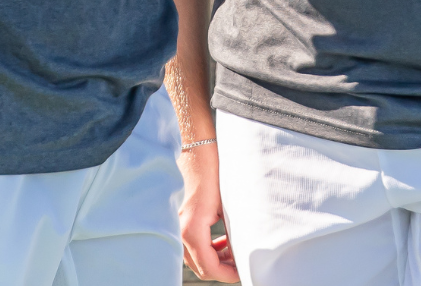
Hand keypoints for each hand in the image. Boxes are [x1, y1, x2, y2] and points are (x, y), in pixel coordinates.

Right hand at [178, 143, 238, 281]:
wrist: (195, 148)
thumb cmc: (213, 172)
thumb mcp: (228, 206)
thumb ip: (232, 234)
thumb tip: (241, 253)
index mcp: (192, 230)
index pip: (209, 267)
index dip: (229, 275)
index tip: (244, 272)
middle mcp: (179, 232)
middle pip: (201, 267)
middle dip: (223, 269)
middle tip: (242, 262)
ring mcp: (175, 226)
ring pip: (195, 258)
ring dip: (215, 259)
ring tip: (235, 251)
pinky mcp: (178, 220)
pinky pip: (191, 245)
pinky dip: (207, 249)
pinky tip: (222, 242)